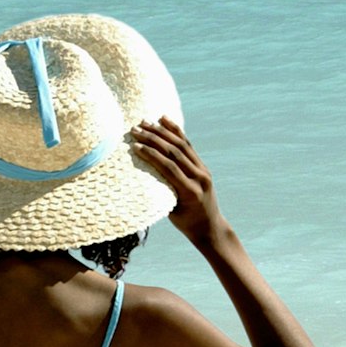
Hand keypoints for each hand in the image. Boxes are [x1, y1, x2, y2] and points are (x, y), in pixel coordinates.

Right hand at [127, 117, 226, 241]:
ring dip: (162, 132)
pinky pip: (188, 145)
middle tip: (135, 130)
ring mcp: (203, 170)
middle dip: (154, 139)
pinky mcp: (202, 166)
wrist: (210, 226)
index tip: (135, 146)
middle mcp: (199, 178)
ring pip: (182, 145)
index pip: (169, 168)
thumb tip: (138, 174)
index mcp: (190, 191)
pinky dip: (175, 131)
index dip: (152, 155)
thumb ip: (161, 191)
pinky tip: (164, 120)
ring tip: (145, 122)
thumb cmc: (185, 223)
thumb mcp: (171, 210)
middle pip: (175, 152)